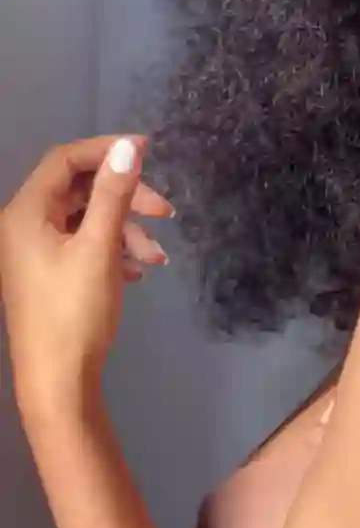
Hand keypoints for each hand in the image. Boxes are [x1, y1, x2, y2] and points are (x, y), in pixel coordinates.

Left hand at [0, 135, 173, 415]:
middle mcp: (26, 226)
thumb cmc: (74, 311)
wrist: (58, 382)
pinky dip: (116, 248)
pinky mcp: (51, 272)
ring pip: (89, 218)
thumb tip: (130, 146)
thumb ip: (114, 194)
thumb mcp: (100, 247)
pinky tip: (139, 270)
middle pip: (82, 189)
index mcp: (27, 214)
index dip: (107, 150)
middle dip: (126, 196)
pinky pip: (87, 243)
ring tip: (157, 255)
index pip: (66, 160)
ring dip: (128, 228)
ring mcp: (37, 251)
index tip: (150, 151)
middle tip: (165, 210)